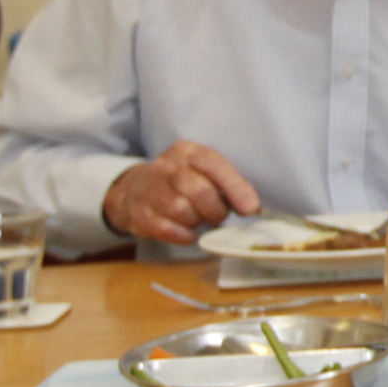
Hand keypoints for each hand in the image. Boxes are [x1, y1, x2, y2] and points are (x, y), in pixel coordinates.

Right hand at [103, 140, 261, 244]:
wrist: (136, 190)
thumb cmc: (183, 182)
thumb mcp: (204, 171)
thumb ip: (229, 183)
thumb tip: (251, 207)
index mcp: (187, 152)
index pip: (214, 164)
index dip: (236, 188)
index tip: (250, 208)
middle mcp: (166, 167)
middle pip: (200, 191)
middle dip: (217, 210)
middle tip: (220, 215)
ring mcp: (150, 190)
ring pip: (183, 211)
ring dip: (199, 221)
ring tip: (199, 218)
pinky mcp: (140, 214)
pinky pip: (169, 230)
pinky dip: (185, 235)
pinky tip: (188, 231)